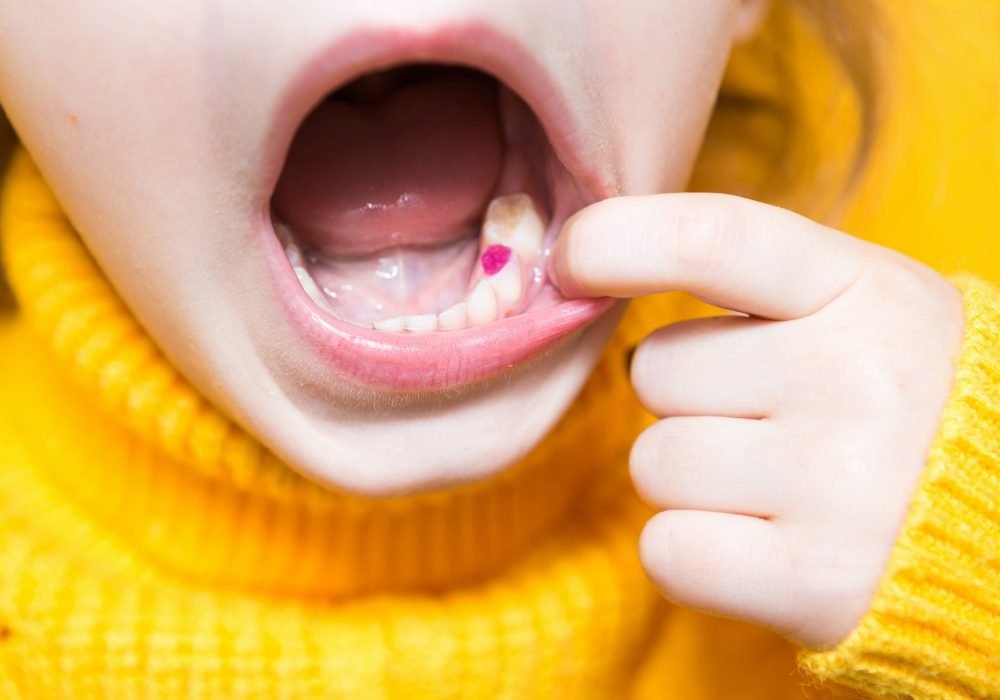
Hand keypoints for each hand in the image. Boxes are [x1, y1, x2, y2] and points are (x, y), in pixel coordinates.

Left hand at [552, 194, 965, 648]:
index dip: (614, 241)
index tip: (570, 261)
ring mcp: (842, 485)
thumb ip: (746, 279)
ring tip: (775, 485)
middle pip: (655, 372)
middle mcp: (857, 379)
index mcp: (863, 291)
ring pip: (654, 465)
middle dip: (684, 399)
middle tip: (764, 419)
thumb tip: (581, 267)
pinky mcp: (822, 583)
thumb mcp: (857, 306)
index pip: (709, 238)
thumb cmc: (901, 399)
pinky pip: (667, 551)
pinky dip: (689, 553)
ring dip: (690, 481)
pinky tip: (755, 543)